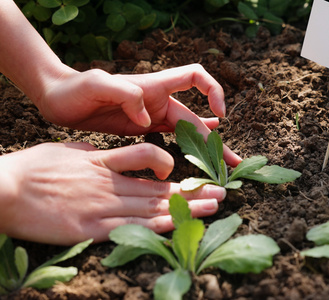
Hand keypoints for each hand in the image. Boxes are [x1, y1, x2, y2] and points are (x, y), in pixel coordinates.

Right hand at [0, 142, 226, 244]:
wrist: (3, 189)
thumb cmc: (31, 168)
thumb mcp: (68, 152)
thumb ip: (95, 156)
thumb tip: (109, 158)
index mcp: (104, 161)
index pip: (150, 158)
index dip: (174, 166)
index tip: (190, 172)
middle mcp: (110, 182)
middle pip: (160, 186)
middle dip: (193, 190)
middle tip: (221, 191)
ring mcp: (102, 205)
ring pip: (152, 206)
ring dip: (186, 207)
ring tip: (213, 207)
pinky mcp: (91, 228)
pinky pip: (131, 228)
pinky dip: (157, 227)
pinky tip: (177, 226)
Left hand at [36, 64, 240, 166]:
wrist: (58, 99)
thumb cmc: (76, 88)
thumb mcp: (97, 84)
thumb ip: (124, 94)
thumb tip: (145, 117)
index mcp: (154, 86)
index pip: (195, 77)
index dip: (212, 90)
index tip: (218, 113)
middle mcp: (159, 101)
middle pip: (198, 117)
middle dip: (217, 140)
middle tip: (234, 163)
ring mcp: (154, 116)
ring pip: (190, 131)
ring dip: (207, 148)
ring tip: (224, 166)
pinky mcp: (145, 129)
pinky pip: (174, 137)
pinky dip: (190, 146)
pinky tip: (200, 156)